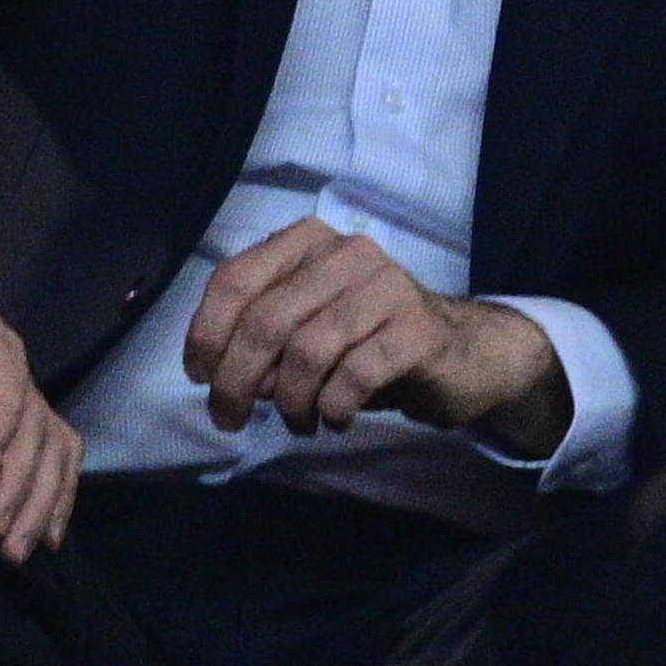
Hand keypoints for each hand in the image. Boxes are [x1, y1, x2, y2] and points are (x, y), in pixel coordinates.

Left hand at [186, 219, 567, 451]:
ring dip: (290, 401)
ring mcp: (387, 286)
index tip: (200, 378)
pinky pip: (354, 375)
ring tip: (297, 423)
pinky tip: (336, 420)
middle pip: (265, 320)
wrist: (464, 353)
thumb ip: (264, 344)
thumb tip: (235, 380)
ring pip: (307, 350)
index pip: (234, 280)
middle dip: (236, 380)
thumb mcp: (307, 334)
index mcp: (309, 242)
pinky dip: (333, 407)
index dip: (205, 334)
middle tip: (230, 419)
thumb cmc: (371, 342)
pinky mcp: (418, 329)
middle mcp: (347, 253)